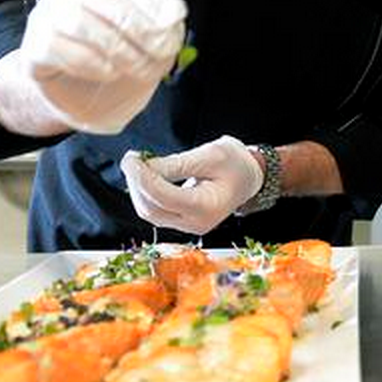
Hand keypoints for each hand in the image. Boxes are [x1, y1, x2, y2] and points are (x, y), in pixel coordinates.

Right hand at [19, 0, 186, 133]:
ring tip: (142, 69)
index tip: (175, 23)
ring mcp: (48, 13)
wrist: (73, 85)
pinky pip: (64, 51)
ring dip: (121, 51)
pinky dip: (96, 65)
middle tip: (163, 54)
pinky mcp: (36, 45)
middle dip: (140, 28)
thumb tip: (172, 20)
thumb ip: (161, 21)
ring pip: (82, 23)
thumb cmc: (115, 50)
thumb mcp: (145, 31)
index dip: (158, 1)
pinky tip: (111, 72)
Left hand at [120, 136, 263, 235]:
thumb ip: (177, 164)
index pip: (162, 197)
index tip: (131, 158)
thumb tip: (144, 167)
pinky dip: (147, 194)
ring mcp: (189, 226)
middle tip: (132, 158)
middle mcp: (196, 223)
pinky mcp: (183, 222)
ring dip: (138, 190)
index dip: (141, 177)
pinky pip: (156, 211)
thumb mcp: (210, 155)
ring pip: (150, 213)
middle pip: (152, 209)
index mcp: (207, 207)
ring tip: (138, 166)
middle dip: (136, 183)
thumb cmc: (235, 163)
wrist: (250, 176)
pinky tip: (146, 177)